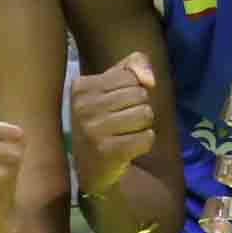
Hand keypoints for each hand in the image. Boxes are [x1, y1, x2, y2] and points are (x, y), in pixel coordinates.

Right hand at [69, 53, 159, 197]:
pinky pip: (147, 137)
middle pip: (140, 95)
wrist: (92, 168)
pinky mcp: (107, 151)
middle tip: (123, 123)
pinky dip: (145, 142)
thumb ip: (134, 65)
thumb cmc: (105, 121)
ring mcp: (93, 129)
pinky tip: (129, 148)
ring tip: (125, 134)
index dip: (133, 91)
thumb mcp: (114, 85)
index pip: (130, 77)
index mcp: (81, 86)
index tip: (116, 106)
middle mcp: (83, 106)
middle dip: (140, 108)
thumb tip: (150, 79)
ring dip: (143, 126)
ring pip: (146, 114)